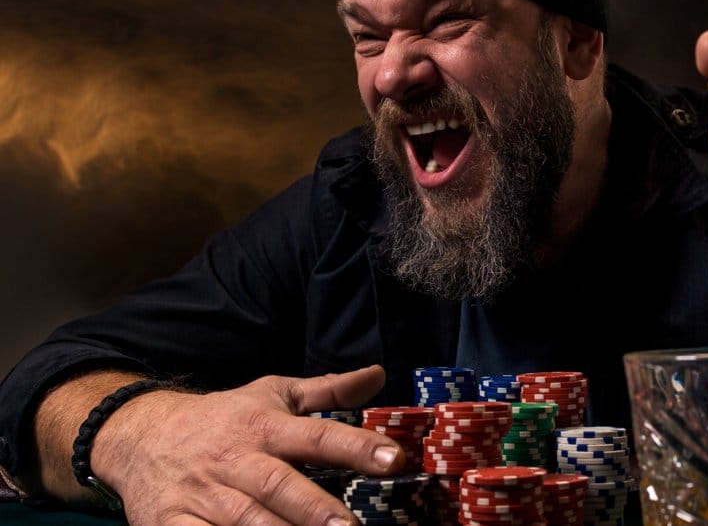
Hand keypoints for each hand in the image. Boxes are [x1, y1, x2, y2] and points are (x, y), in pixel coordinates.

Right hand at [92, 366, 400, 525]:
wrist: (138, 435)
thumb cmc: (223, 418)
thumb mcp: (273, 395)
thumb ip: (328, 390)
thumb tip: (378, 374)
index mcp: (262, 427)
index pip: (314, 435)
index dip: (354, 447)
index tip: (393, 458)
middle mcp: (233, 461)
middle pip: (276, 485)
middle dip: (313, 508)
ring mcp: (200, 495)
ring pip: (242, 521)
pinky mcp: (169, 524)